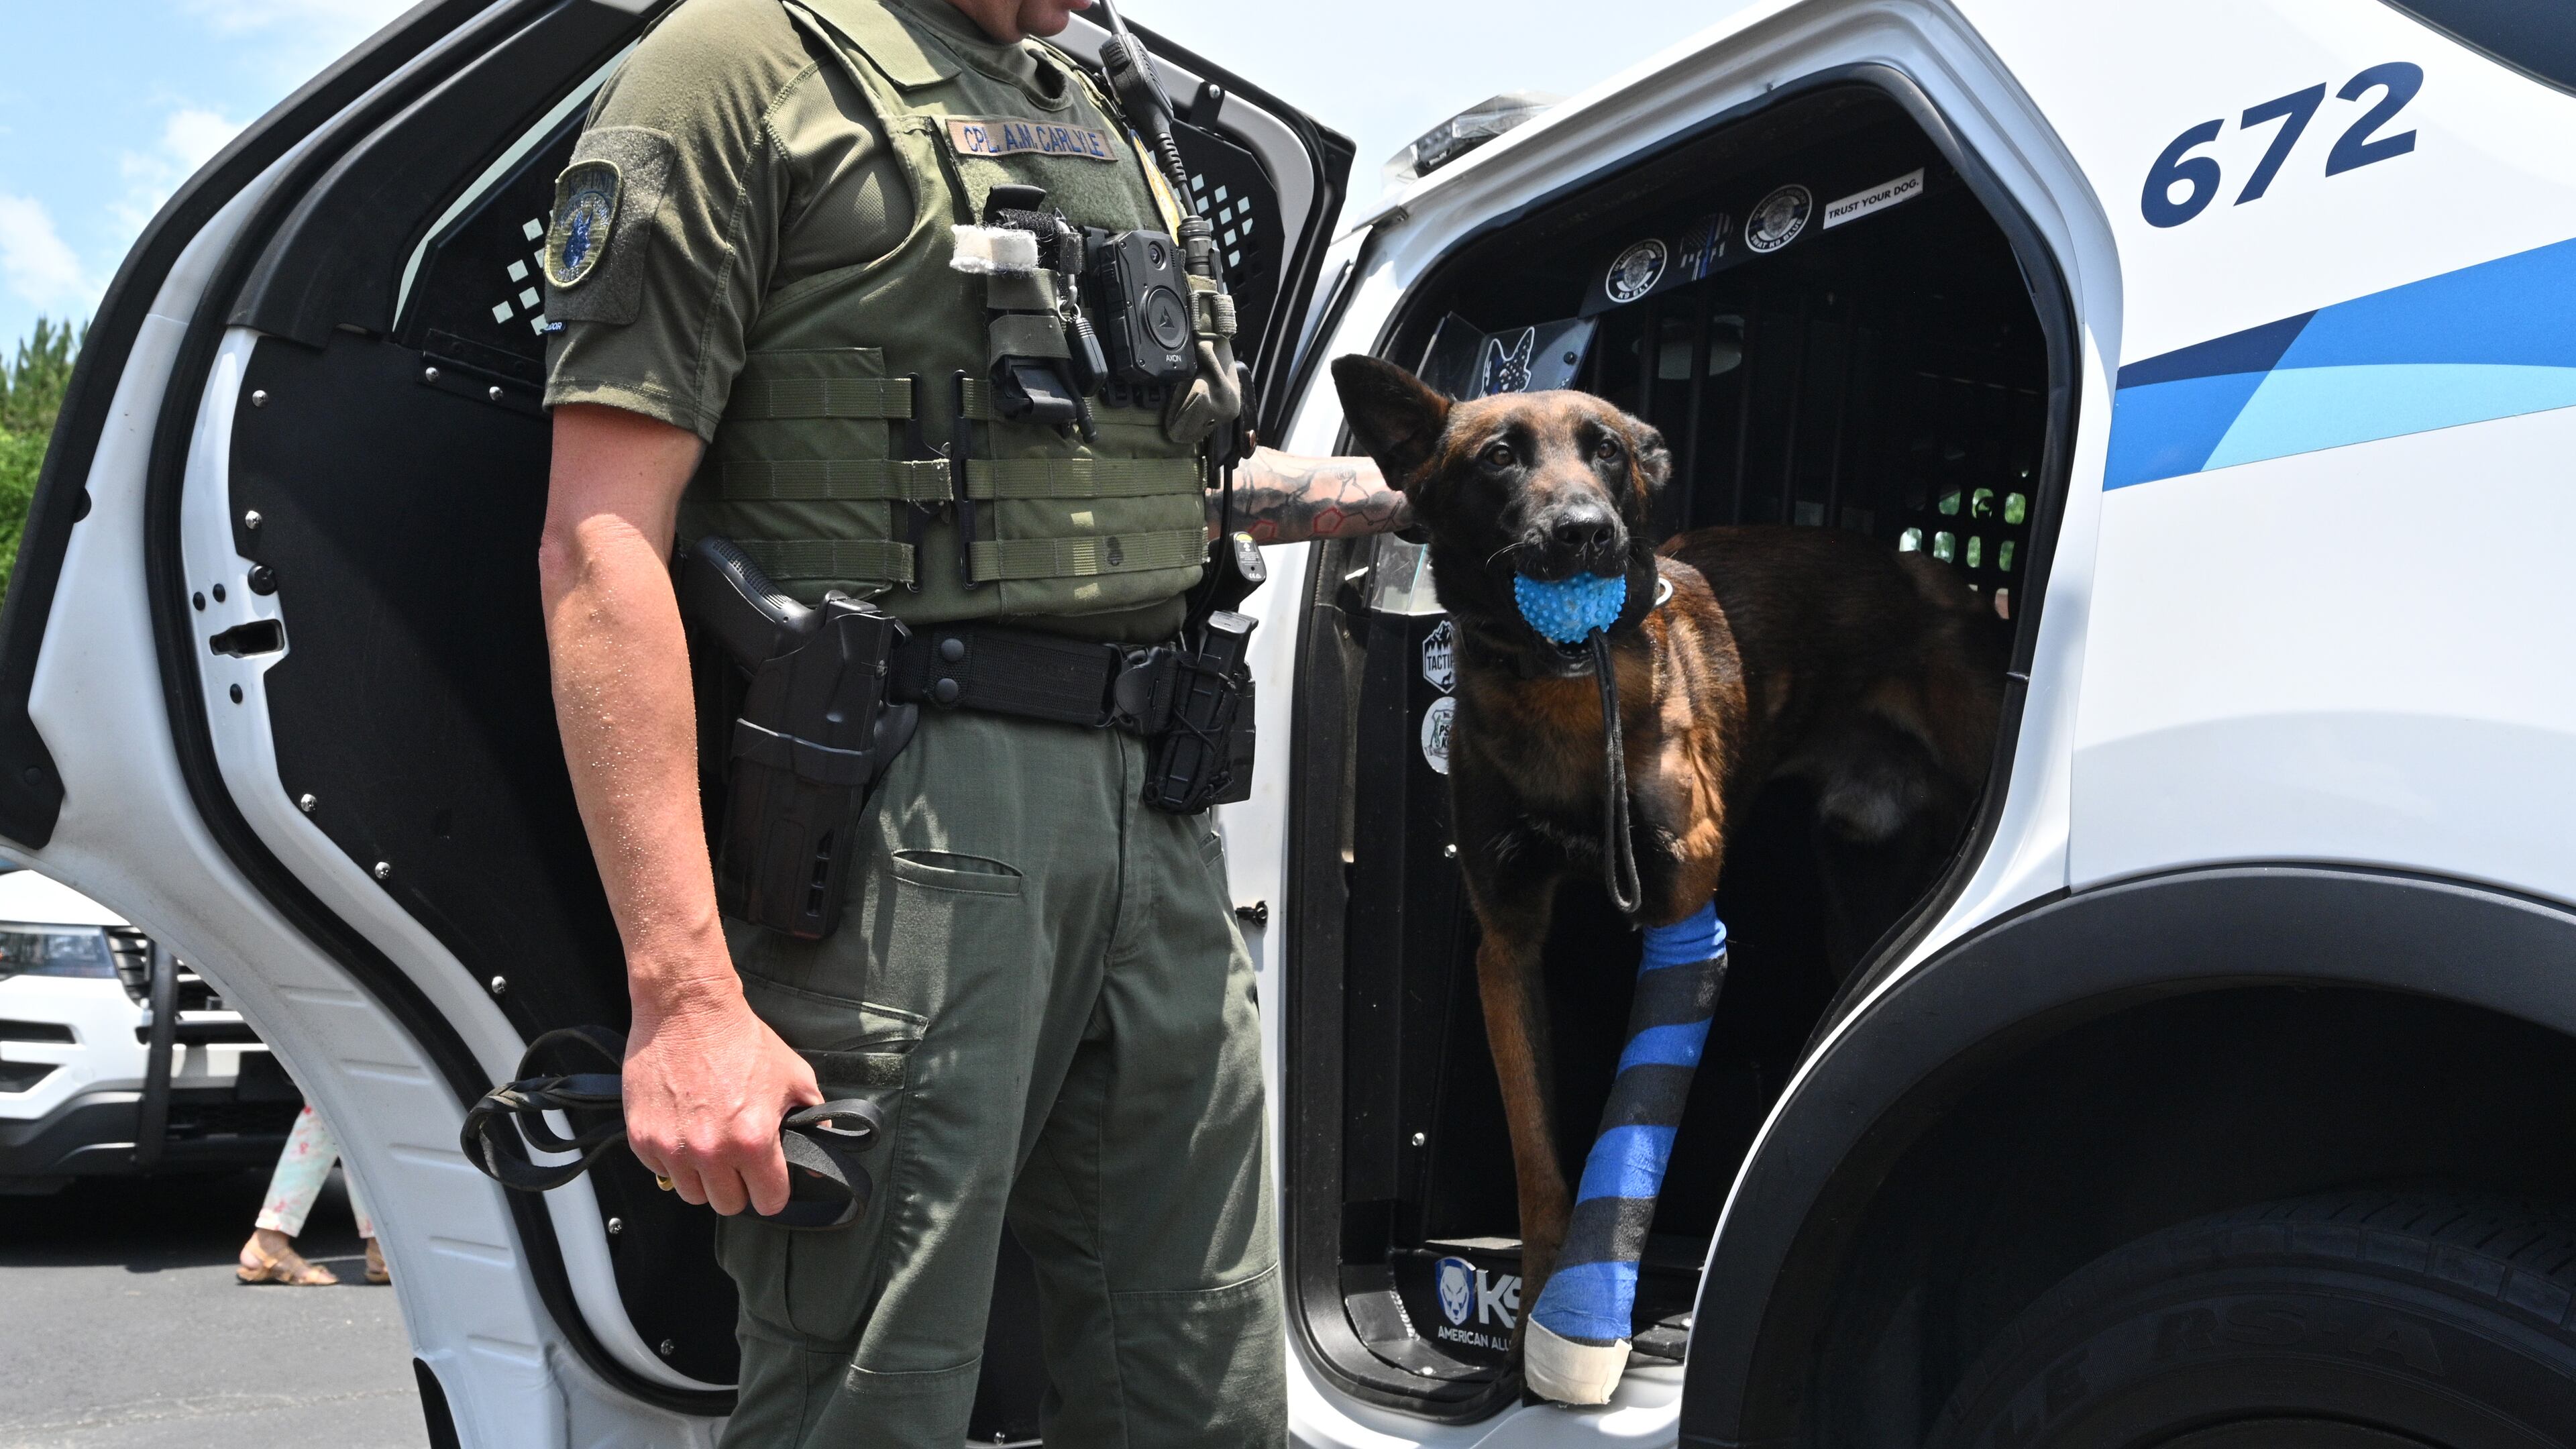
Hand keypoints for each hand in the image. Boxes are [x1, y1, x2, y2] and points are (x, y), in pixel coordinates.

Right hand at [622, 979, 822, 1216]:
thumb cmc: (742, 1040)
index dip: (772, 1191)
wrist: (687, 1009)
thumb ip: (812, 1123)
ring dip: (704, 1177)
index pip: (768, 1201)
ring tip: (710, 1144)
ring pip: (693, 1195)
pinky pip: (662, 1172)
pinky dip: (674, 1159)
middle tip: (738, 1159)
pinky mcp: (642, 1138)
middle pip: (728, 1204)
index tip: (768, 1179)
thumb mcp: (794, 1077)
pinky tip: (685, 1130)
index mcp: (753, 1140)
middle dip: (738, 1186)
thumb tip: (817, 1164)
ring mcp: (673, 1148)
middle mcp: (711, 1151)